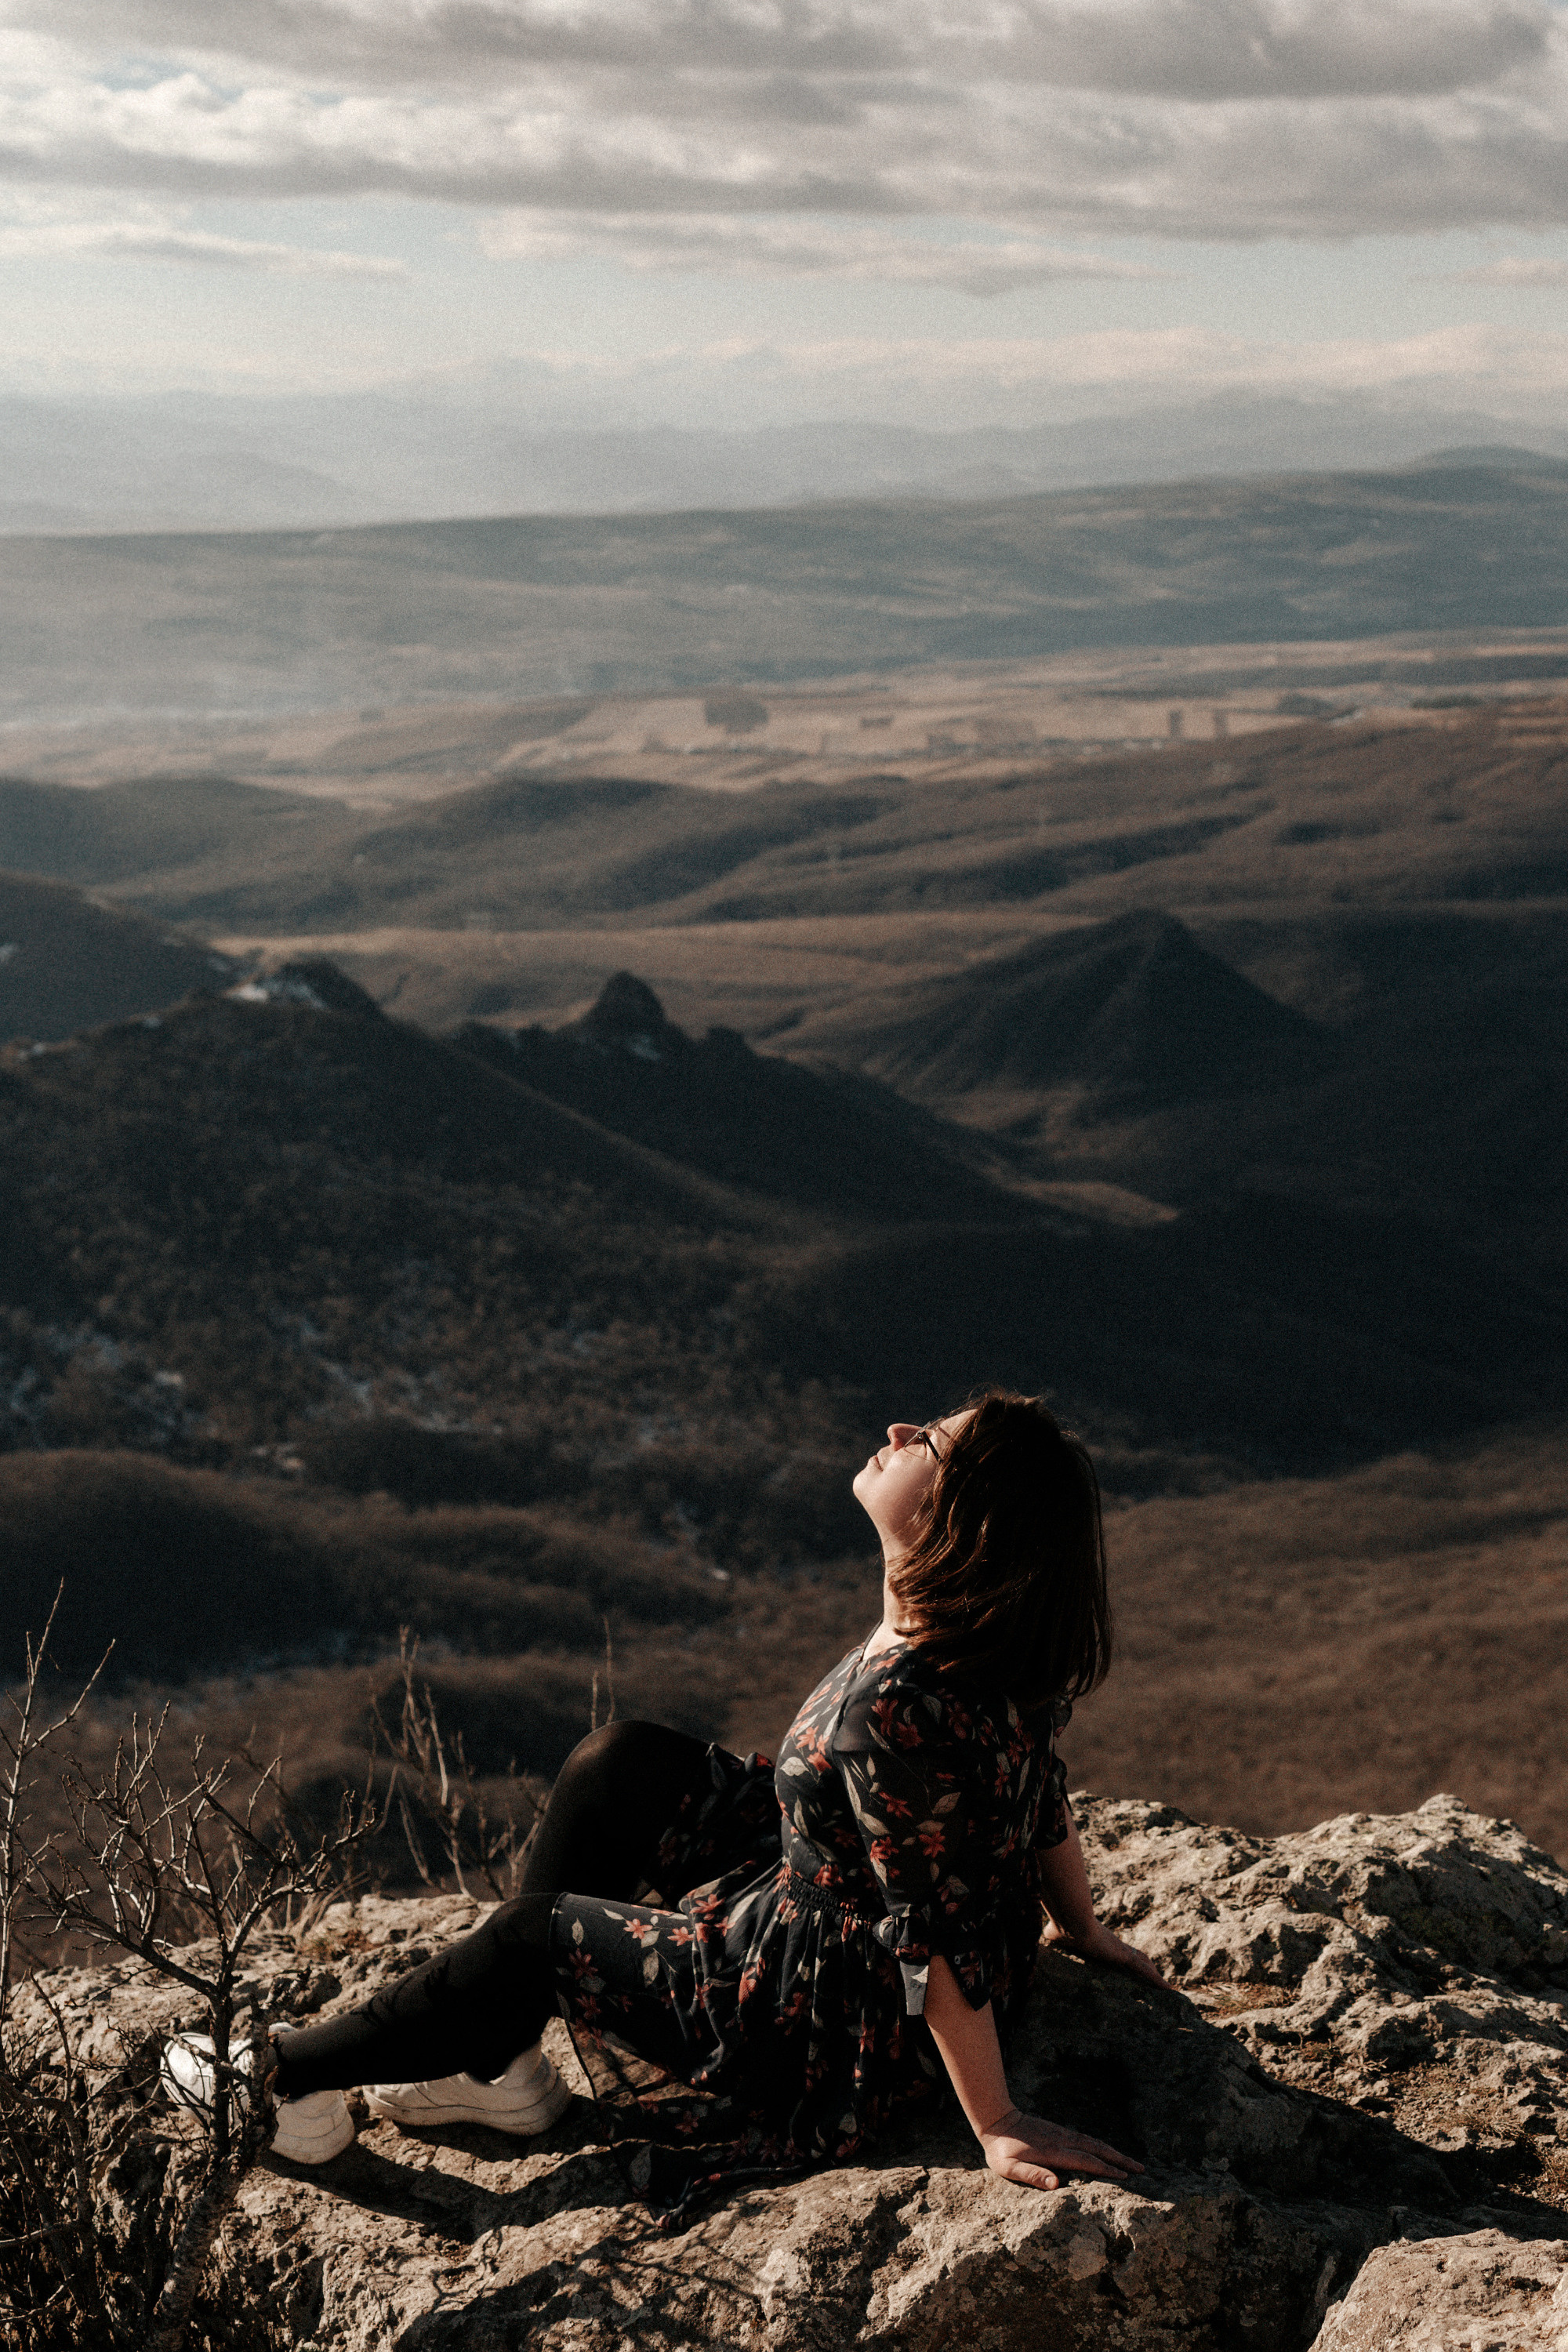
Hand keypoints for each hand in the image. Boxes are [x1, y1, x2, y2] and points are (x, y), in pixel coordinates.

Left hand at [979, 2106, 1143, 2191]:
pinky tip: (1105, 2151)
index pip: (1087, 2161)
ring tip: (1130, 2161)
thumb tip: (1056, 2184)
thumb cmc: (1001, 2151)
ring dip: (1113, 2151)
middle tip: (1141, 2168)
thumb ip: (1032, 2175)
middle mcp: (1062, 2141)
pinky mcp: (1058, 2132)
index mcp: (1054, 2153)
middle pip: (1097, 2149)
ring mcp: (1062, 2134)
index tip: (1126, 2177)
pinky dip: (1100, 2145)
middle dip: (1119, 2159)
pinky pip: (1086, 2138)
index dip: (1106, 2169)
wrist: (996, 2121)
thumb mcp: (1010, 2167)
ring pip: (1093, 2142)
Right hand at [1043, 1917, 1163, 1987]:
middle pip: (1136, 1956)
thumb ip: (1051, 1936)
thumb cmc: (1062, 1926)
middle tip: (1154, 1977)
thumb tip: (1035, 1935)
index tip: (1131, 1963)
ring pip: (1144, 1964)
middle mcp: (1114, 1945)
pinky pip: (1144, 1971)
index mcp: (1100, 1942)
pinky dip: (1157, 1981)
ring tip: (1166, 1988)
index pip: (1118, 1950)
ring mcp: (1121, 1950)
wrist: (1070, 1920)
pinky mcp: (1124, 1955)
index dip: (1126, 1957)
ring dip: (1154, 1976)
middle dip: (1146, 1967)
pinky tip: (1168, 1990)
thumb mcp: (1054, 1935)